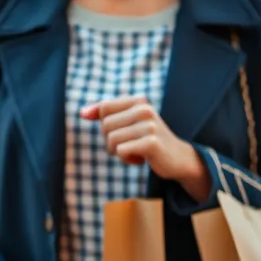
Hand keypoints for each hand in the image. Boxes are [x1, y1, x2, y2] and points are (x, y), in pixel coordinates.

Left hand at [81, 96, 209, 200]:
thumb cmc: (147, 139)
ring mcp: (149, 126)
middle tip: (131, 144)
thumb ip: (104, 114)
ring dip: (119, 151)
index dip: (103, 124)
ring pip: (111, 140)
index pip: (103, 108)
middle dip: (111, 140)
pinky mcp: (151, 143)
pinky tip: (142, 159)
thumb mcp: (128, 122)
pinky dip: (126, 159)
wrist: (179, 159)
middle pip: (105, 125)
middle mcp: (144, 109)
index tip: (119, 132)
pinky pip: (120, 151)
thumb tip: (81, 113)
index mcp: (138, 101)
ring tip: (136, 151)